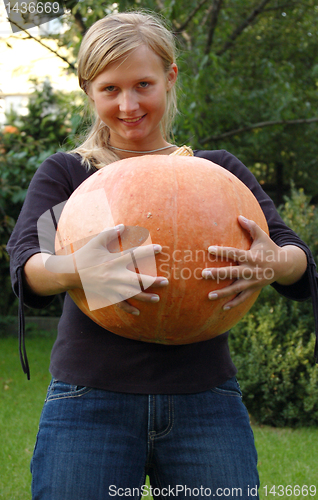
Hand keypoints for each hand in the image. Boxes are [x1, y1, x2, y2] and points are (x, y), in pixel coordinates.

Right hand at [47, 224, 168, 314]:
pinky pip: (119, 304)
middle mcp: (114, 275)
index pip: (134, 255)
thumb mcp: (96, 241)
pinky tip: (138, 312)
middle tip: (166, 282)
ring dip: (144, 297)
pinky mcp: (106, 295)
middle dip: (152, 282)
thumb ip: (110, 233)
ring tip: (157, 299)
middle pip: (137, 280)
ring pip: (131, 294)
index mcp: (113, 261)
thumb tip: (123, 226)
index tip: (160, 248)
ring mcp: (111, 287)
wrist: (70, 272)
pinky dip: (128, 309)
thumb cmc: (85, 255)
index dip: (147, 251)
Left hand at [201, 215, 300, 310]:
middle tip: (203, 274)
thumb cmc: (269, 248)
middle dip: (218, 274)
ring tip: (209, 296)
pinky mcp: (254, 290)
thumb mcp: (262, 236)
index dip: (222, 251)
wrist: (284, 266)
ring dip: (222, 293)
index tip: (209, 249)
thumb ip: (251, 226)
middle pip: (232, 273)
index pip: (235, 254)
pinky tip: (222, 307)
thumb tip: (239, 216)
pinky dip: (234, 303)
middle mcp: (251, 271)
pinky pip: (243, 298)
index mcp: (252, 257)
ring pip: (236, 289)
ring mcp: (252, 282)